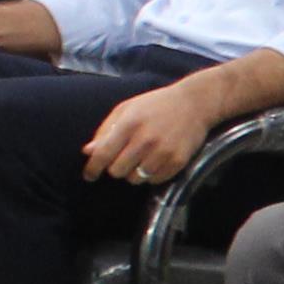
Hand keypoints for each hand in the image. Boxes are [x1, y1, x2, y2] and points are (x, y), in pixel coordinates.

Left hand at [82, 80, 222, 187]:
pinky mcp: (178, 161)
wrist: (195, 103)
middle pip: (117, 171)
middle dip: (116, 167)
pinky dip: (151, 175)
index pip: (103, 154)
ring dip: (134, 172)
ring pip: (136, 179)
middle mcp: (145, 139)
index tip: (89, 176)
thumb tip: (88, 152)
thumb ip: (105, 130)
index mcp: (129, 124)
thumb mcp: (127, 109)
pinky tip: (155, 160)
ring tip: (141, 158)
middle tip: (123, 158)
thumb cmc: (156, 105)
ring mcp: (163, 152)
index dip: (92, 168)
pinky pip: (155, 180)